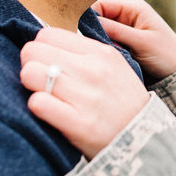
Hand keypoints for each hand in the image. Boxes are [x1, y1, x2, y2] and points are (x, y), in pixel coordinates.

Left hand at [20, 28, 150, 158]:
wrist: (146, 141)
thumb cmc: (122, 103)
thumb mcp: (114, 67)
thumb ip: (85, 53)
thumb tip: (48, 43)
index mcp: (101, 53)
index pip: (47, 35)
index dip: (41, 50)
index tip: (47, 63)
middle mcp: (93, 70)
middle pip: (32, 51)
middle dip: (31, 65)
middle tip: (42, 81)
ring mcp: (86, 96)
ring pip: (30, 73)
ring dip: (31, 85)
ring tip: (44, 95)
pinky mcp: (79, 123)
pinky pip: (37, 103)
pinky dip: (37, 107)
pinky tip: (48, 112)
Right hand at [93, 0, 175, 79]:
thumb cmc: (166, 55)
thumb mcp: (140, 42)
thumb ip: (114, 30)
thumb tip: (87, 21)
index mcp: (134, 8)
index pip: (101, 5)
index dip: (89, 16)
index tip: (79, 30)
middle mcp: (128, 16)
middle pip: (99, 19)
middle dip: (95, 32)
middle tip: (97, 45)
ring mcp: (126, 31)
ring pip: (101, 33)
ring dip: (101, 43)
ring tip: (109, 54)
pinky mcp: (124, 44)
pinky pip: (107, 44)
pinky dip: (106, 50)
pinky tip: (111, 58)